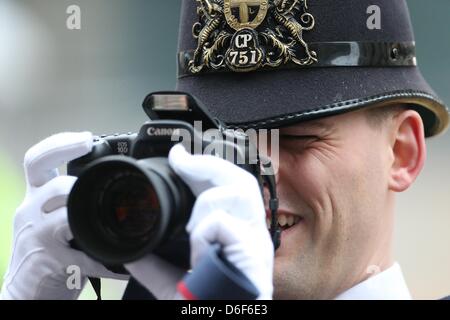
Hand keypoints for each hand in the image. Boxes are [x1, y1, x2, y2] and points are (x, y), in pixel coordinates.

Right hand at [0, 132, 127, 299]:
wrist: (28, 288)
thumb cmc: (47, 247)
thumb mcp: (52, 215)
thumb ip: (71, 196)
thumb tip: (111, 177)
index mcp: (35, 195)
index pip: (36, 160)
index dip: (59, 144)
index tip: (86, 138)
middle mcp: (31, 211)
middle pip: (53, 185)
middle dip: (79, 183)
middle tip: (101, 184)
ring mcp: (37, 237)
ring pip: (64, 217)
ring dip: (90, 217)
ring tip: (111, 220)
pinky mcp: (49, 261)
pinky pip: (83, 258)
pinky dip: (106, 262)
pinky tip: (121, 264)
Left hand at [126, 144, 273, 299]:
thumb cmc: (207, 310)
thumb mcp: (175, 285)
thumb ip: (155, 266)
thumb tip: (132, 251)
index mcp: (238, 238)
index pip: (232, 188)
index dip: (206, 166)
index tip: (179, 156)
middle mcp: (252, 236)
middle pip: (241, 180)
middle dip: (208, 165)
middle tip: (181, 160)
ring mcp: (255, 243)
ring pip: (238, 191)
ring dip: (205, 201)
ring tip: (190, 228)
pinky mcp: (252, 254)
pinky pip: (222, 223)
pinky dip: (201, 232)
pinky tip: (197, 252)